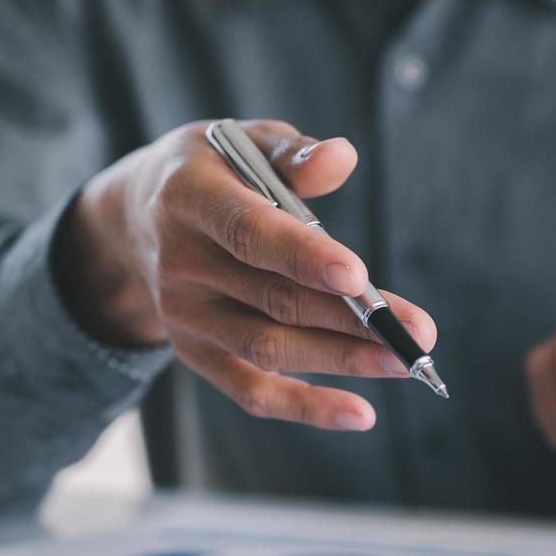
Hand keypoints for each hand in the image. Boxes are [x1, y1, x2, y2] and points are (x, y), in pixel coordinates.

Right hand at [55, 120, 435, 431]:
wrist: (136, 217)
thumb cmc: (214, 171)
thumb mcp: (245, 141)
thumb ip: (294, 153)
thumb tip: (342, 156)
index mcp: (189, 198)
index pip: (248, 233)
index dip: (302, 255)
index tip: (358, 276)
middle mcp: (179, 263)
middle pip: (275, 299)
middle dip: (353, 318)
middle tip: (418, 332)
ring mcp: (184, 316)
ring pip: (271, 347)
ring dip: (343, 358)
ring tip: (404, 361)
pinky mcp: (195, 353)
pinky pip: (252, 391)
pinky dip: (306, 407)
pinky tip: (360, 413)